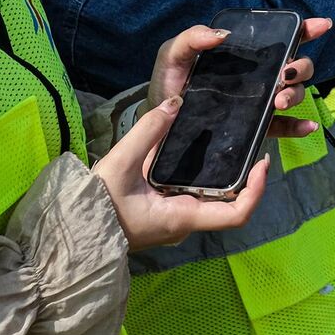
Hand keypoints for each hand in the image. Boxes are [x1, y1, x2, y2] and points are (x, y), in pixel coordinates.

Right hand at [95, 94, 267, 249]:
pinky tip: (197, 153)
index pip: (236, 215)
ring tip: (230, 142)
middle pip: (229, 204)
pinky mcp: (164, 214)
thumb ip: (148, 132)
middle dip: (244, 178)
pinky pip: (193, 196)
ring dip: (225, 177)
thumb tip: (175, 103)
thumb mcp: (121, 164)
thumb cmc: (96, 205)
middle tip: (251, 145)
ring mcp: (174, 220)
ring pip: (211, 199)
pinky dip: (203, 178)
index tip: (263, 162)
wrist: (71, 230)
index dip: (256, 190)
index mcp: (181, 217)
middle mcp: (184, 223)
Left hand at [148, 20, 330, 139]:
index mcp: (245, 54)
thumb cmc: (170, 83)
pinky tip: (307, 127)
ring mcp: (261, 102)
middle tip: (285, 74)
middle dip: (301, 67)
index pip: (282, 38)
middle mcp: (260, 76)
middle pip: (298, 66)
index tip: (321, 25)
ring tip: (279, 101)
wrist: (161, 123)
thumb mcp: (174, 54)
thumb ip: (192, 38)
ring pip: (295, 93)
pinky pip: (285, 127)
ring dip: (295, 94)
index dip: (305, 29)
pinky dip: (300, 127)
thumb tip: (222, 33)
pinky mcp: (258, 128)